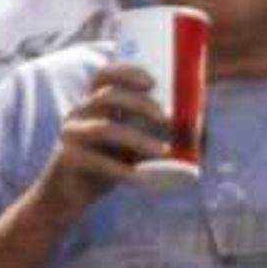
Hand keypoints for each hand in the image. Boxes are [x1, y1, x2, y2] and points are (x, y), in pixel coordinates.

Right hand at [29, 63, 171, 217]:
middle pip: (108, 96)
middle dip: (141, 104)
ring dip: (138, 139)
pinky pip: (96, 162)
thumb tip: (200, 126)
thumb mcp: (130, 144)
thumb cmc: (107, 163)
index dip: (126, 72)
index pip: (104, 75)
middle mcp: (79, 113)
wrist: (68, 195)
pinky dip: (122, 170)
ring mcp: (70, 135)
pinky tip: (141, 178)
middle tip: (167, 120)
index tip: (153, 81)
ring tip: (164, 152)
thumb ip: (154, 133)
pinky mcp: (67, 160)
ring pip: (105, 129)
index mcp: (94, 103)